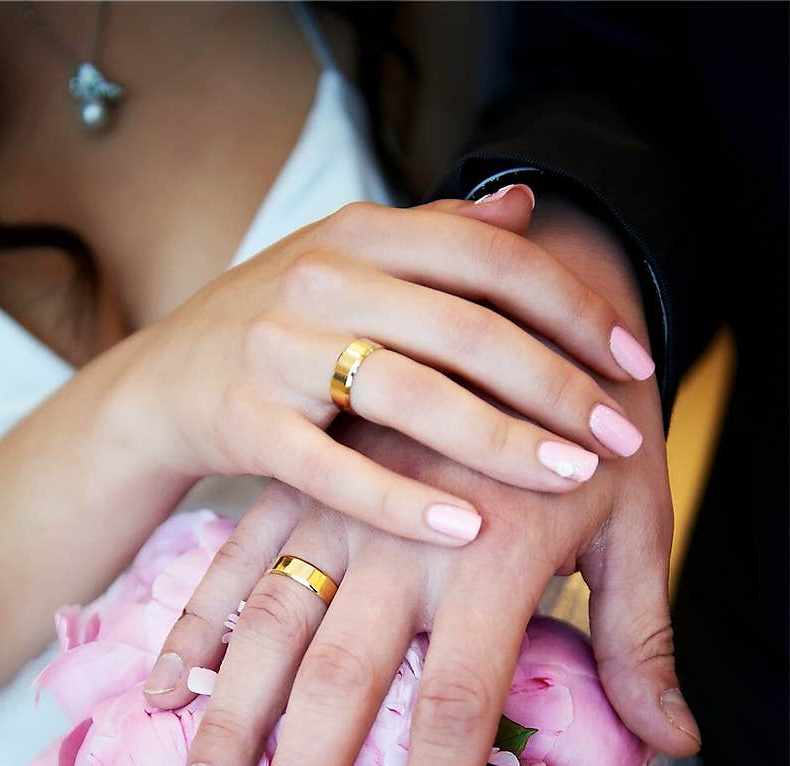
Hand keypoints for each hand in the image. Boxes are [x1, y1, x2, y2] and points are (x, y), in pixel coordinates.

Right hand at [111, 189, 653, 545]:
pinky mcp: (244, 425)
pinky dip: (403, 503)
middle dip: (556, 385)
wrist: (161, 381)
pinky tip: (468, 531)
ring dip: (500, 442)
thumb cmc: (278, 327)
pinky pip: (335, 471)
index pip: (491, 261)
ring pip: (408, 396)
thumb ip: (437, 238)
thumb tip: (526, 206)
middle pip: (464, 330)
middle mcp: (321, 280)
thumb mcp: (351, 263)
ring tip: (569, 478)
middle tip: (620, 434)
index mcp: (361, 234)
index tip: (633, 361)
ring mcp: (277, 351)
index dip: (574, 309)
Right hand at [145, 197, 698, 765]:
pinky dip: (194, 629)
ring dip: (230, 727)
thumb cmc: (597, 429)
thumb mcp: (635, 527)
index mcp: (494, 560)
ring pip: (269, 633)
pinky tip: (161, 694)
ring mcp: (337, 508)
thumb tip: (673, 750)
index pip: (457, 711)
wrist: (540, 297)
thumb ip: (638, 641)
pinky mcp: (299, 483)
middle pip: (342, 688)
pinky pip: (232, 564)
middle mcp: (402, 541)